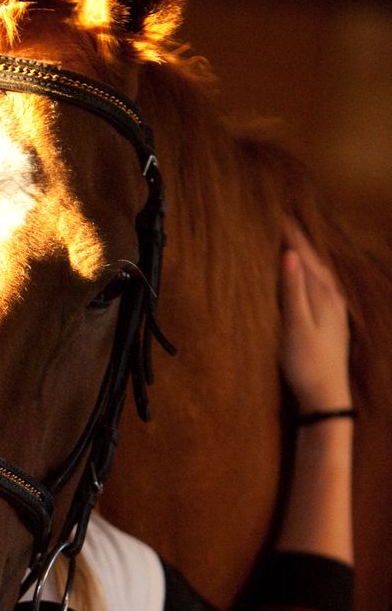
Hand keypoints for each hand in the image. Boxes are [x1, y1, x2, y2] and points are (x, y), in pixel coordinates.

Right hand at [279, 221, 351, 413]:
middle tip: (281, 218)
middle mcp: (333, 297)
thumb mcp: (296, 326)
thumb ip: (293, 290)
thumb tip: (289, 255)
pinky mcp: (330, 320)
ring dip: (304, 254)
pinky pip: (318, 284)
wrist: (326, 397)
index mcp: (324, 294)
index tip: (275, 213)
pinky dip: (308, 272)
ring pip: (318, 271)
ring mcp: (334, 308)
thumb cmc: (308, 364)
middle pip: (314, 258)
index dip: (290, 234)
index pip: (304, 255)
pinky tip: (304, 275)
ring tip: (291, 239)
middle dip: (298, 238)